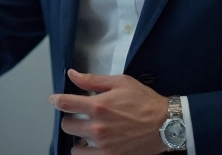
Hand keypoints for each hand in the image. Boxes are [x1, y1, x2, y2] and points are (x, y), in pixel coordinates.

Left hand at [49, 69, 168, 154]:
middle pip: (67, 125)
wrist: (166, 124)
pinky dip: (86, 151)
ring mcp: (103, 145)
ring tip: (86, 133)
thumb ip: (93, 80)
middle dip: (71, 118)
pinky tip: (92, 145)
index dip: (56, 101)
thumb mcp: (120, 83)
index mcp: (99, 106)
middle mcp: (98, 127)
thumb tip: (73, 74)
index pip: (65, 104)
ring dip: (78, 138)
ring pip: (74, 146)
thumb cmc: (145, 102)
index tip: (55, 100)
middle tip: (80, 116)